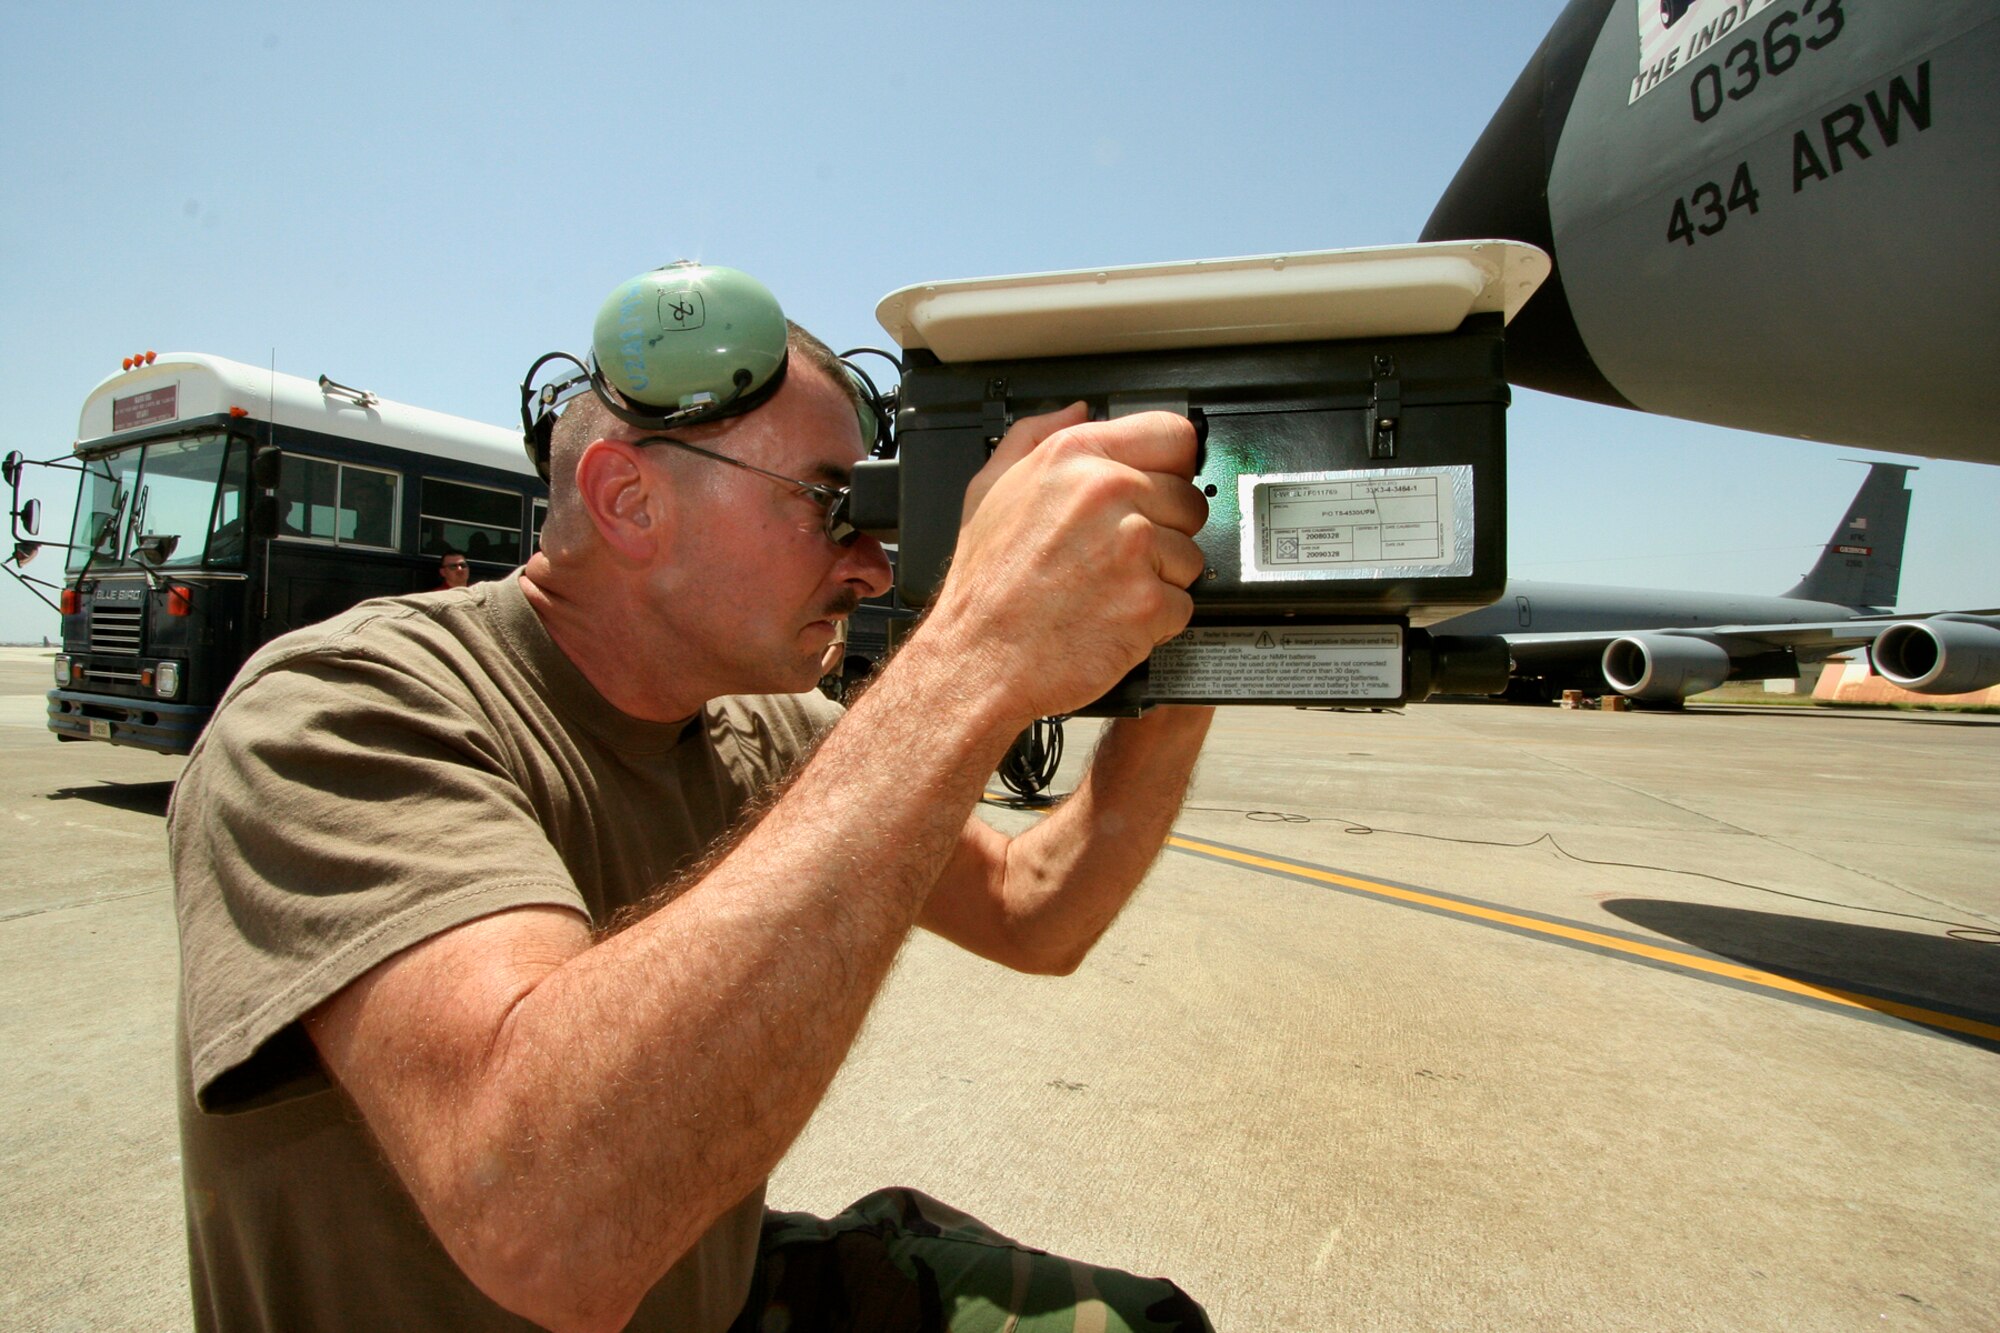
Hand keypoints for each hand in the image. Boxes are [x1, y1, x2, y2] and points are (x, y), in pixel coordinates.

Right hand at [929, 409, 1208, 722]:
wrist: (977, 659)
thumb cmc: (984, 585)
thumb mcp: (990, 488)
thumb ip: (1036, 435)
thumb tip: (1079, 410)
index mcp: (1075, 456)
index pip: (1173, 434)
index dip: (1171, 464)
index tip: (1160, 484)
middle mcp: (1109, 493)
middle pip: (1189, 499)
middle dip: (1164, 528)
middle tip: (1117, 554)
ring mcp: (1133, 548)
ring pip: (1190, 555)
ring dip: (1161, 578)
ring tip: (1108, 589)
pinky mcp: (1149, 603)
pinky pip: (1184, 605)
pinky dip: (1156, 621)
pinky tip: (1114, 618)